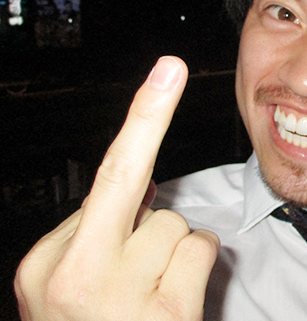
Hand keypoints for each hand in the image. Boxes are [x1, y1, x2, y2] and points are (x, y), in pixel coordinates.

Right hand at [14, 56, 219, 319]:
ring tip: (147, 302)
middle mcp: (75, 275)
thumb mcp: (76, 286)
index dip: (145, 116)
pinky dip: (194, 271)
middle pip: (142, 198)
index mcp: (45, 265)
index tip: (169, 70)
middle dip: (148, 219)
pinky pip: (200, 251)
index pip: (107, 176)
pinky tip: (170, 309)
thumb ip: (103, 233)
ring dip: (171, 256)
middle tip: (136, 270)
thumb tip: (141, 185)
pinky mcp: (167, 313)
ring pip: (176, 226)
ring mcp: (122, 298)